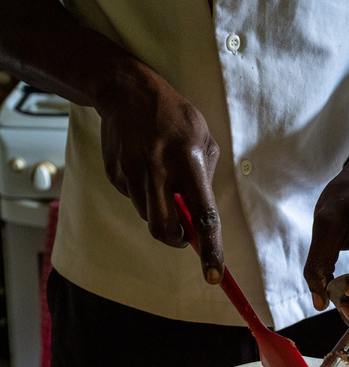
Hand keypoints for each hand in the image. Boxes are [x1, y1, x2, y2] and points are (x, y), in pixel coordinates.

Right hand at [97, 61, 223, 283]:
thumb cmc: (174, 115)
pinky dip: (144, 194)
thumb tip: (199, 215)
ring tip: (162, 178)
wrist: (126, 91)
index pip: (203, 215)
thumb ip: (204, 178)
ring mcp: (132, 173)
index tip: (214, 275)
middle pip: (164, 229)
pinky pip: (134, 199)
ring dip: (160, 211)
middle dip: (176, 239)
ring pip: (148, 216)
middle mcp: (158, 170)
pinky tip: (144, 166)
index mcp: (188, 161)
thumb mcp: (203, 138)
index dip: (210, 248)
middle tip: (183, 234)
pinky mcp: (115, 174)